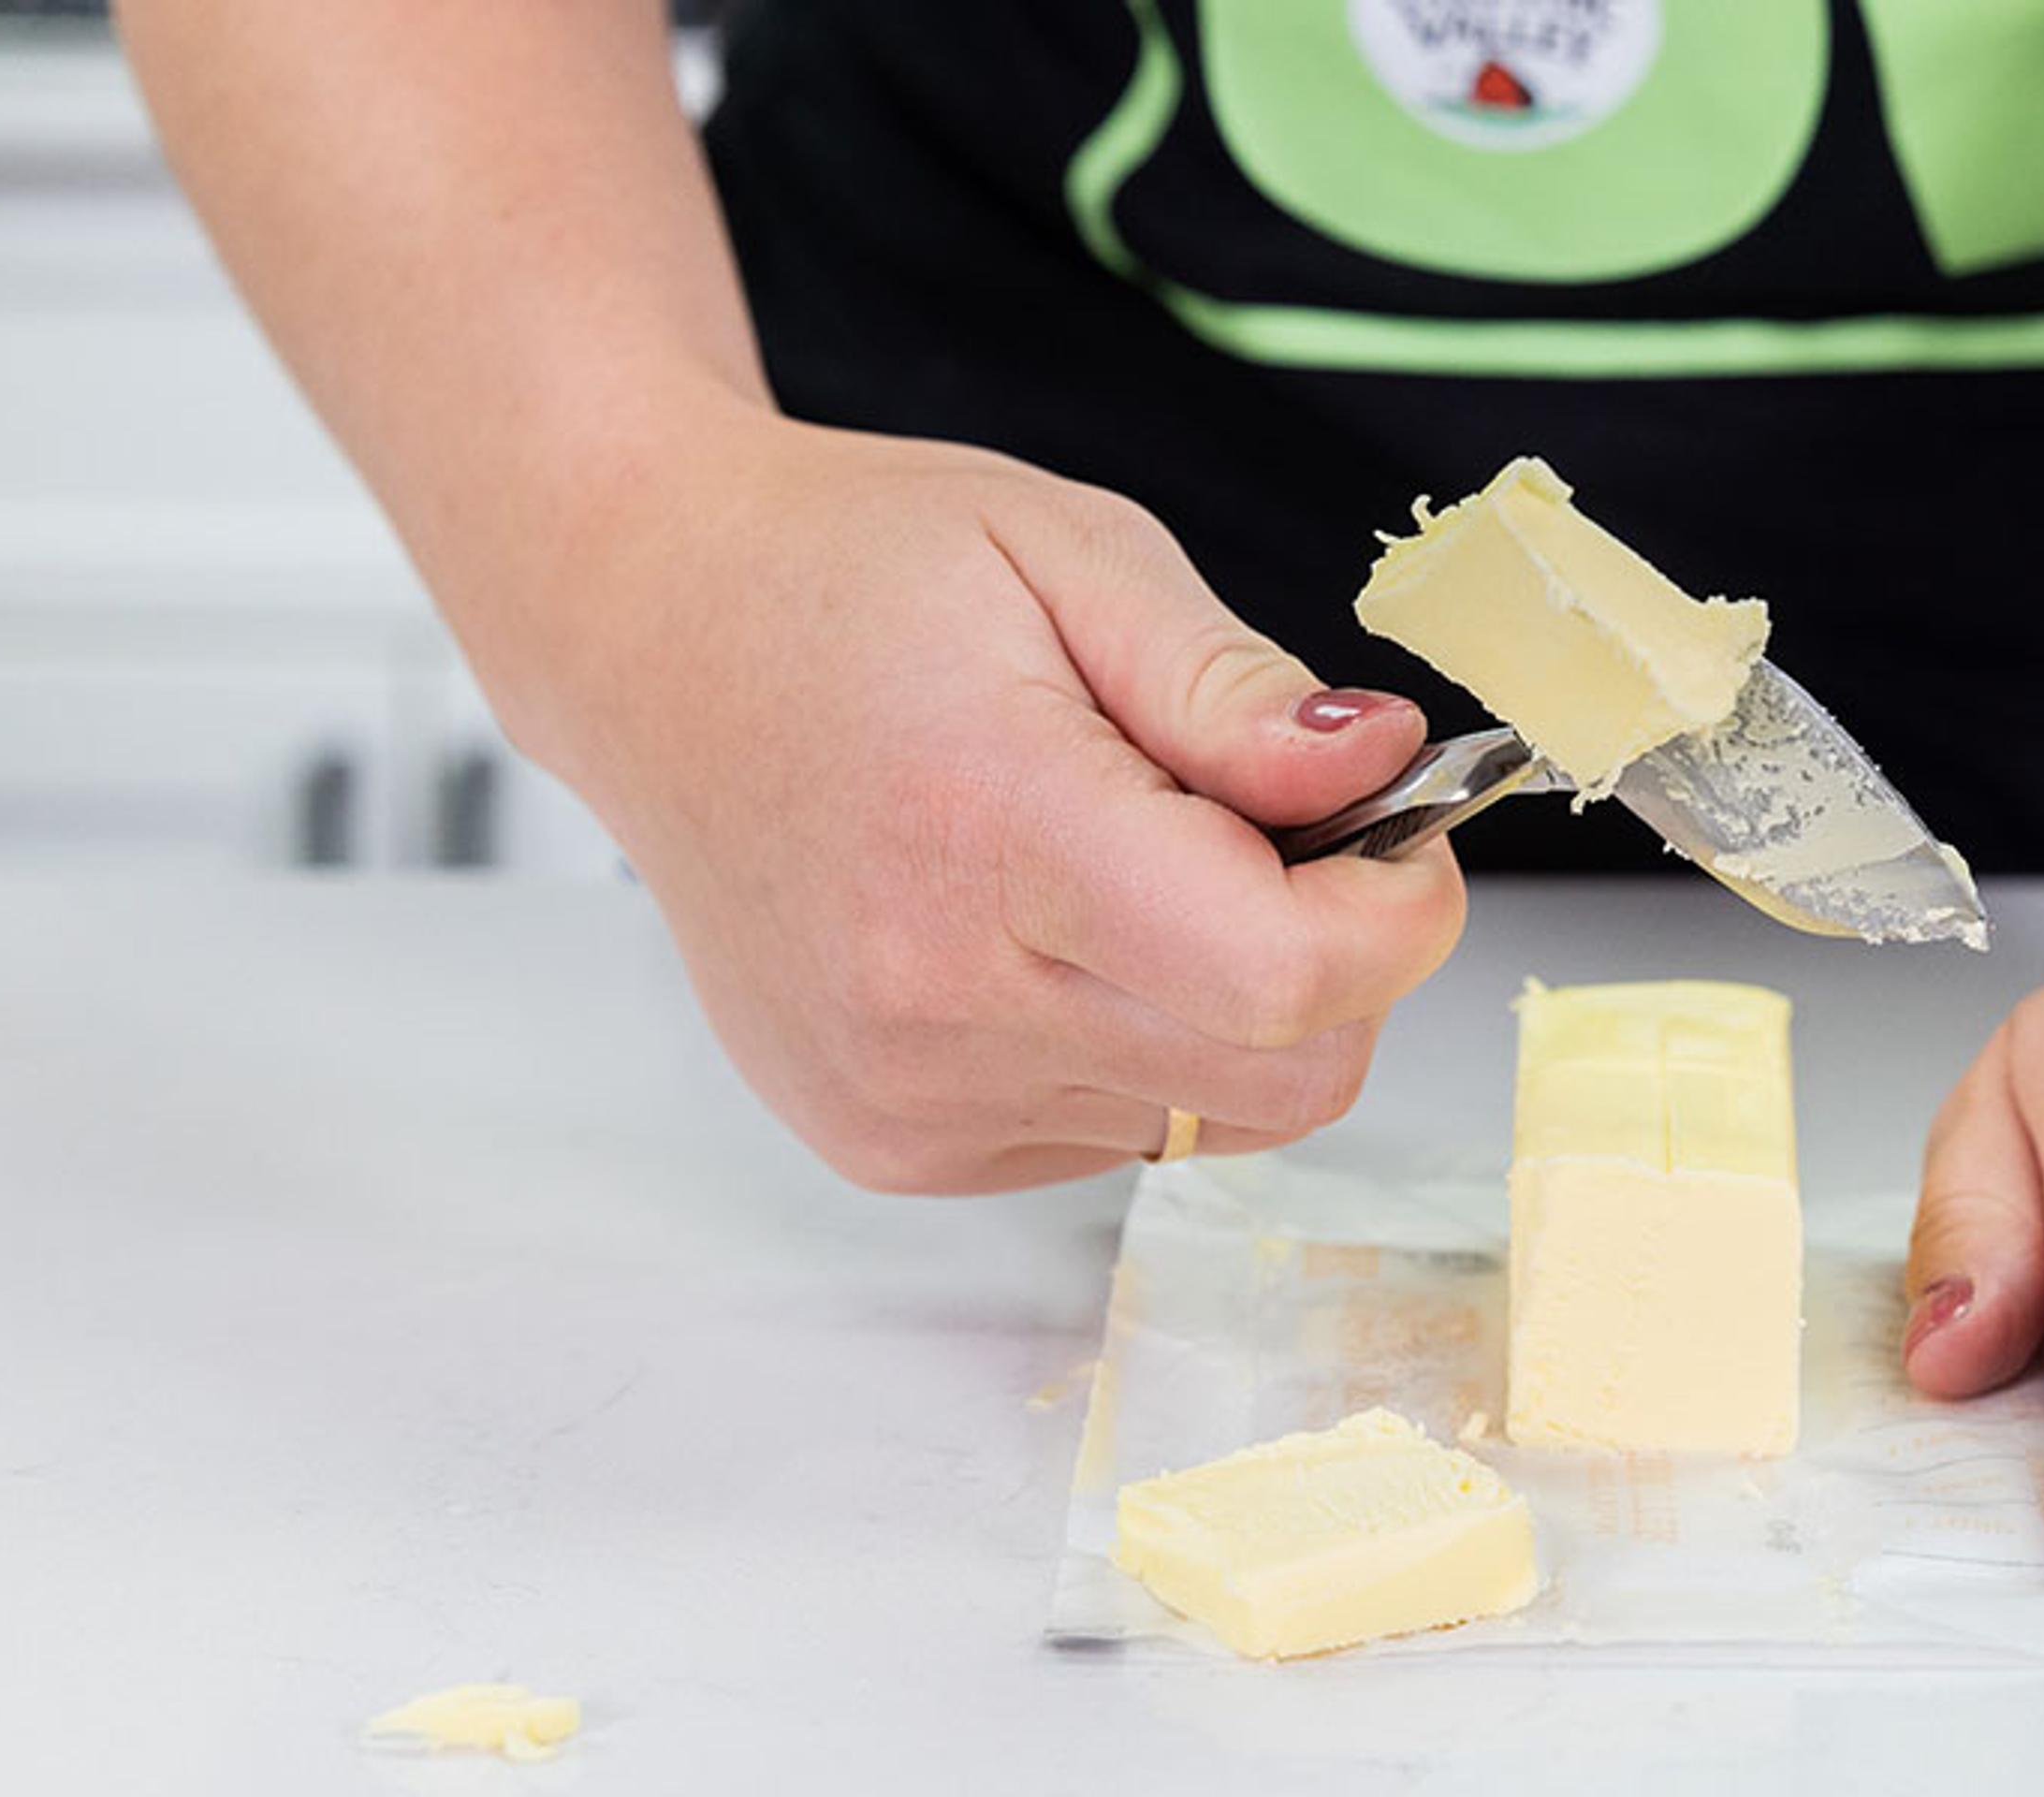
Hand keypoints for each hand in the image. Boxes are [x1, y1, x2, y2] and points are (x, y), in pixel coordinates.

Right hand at [494, 406, 1461, 1191]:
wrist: (644, 629)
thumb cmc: (850, 572)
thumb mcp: (1075, 553)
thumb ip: (1237, 690)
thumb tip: (1387, 766)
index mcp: (993, 832)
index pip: (1289, 978)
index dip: (1398, 915)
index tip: (1399, 831)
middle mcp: (936, 997)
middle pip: (1284, 1077)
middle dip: (1340, 964)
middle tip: (1277, 834)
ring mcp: (905, 1092)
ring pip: (1211, 1114)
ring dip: (1230, 1003)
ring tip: (1127, 861)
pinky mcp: (891, 1143)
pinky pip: (1116, 1134)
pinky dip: (1136, 1040)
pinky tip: (1048, 925)